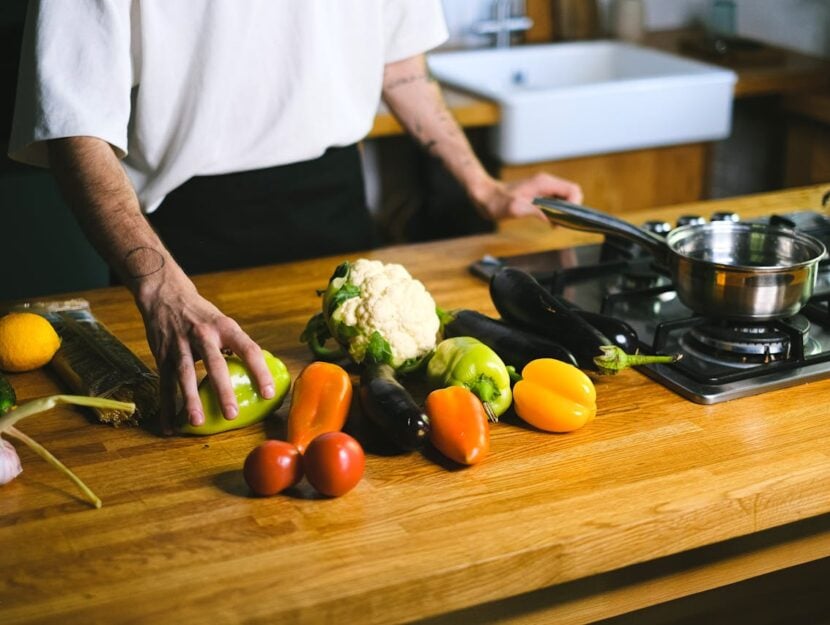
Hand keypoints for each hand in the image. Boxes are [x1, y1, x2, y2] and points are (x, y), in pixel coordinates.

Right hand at [136, 274, 274, 434]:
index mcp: (225, 327)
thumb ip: (235, 346)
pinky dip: (166, 406)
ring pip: (185, 375)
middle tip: (232, 414)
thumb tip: (256, 374)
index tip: (268, 393)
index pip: (248, 349)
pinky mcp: (162, 354)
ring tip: (197, 422)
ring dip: (190, 400)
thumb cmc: (202, 315)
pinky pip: (164, 383)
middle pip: (215, 364)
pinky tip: (169, 426)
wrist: (166, 295)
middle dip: (223, 390)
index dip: (259, 371)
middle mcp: (203, 335)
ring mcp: (180, 345)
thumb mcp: (223, 323)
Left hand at [474, 173, 582, 220]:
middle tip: (560, 223)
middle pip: (572, 193)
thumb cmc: (496, 201)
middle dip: (572, 209)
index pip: (572, 190)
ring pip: (565, 197)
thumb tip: (550, 219)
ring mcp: (543, 186)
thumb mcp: (514, 209)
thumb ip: (534, 211)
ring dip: (565, 210)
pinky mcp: (539, 192)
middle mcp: (546, 182)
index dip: (575, 205)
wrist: (485, 195)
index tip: (566, 219)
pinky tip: (550, 220)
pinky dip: (558, 210)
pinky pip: (556, 200)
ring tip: (555, 223)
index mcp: (543, 183)